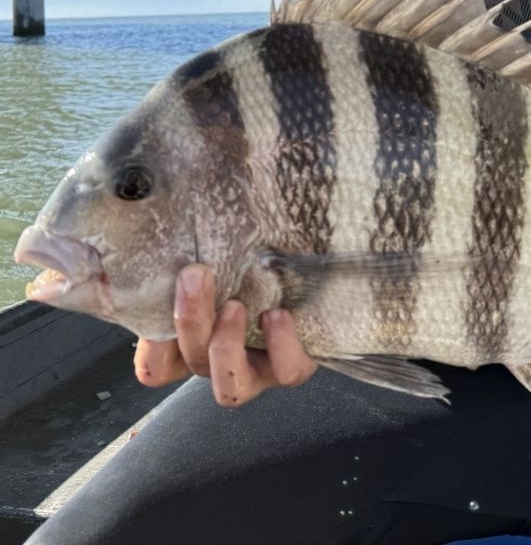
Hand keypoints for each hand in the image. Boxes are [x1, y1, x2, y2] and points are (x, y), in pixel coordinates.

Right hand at [133, 264, 317, 406]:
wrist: (317, 278)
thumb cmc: (257, 262)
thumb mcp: (223, 254)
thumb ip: (193, 246)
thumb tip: (157, 207)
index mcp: (194, 344)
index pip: (155, 369)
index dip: (151, 346)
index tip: (153, 299)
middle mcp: (221, 362)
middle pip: (192, 361)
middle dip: (189, 319)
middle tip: (196, 275)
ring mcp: (258, 371)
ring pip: (228, 387)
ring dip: (223, 346)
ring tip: (235, 306)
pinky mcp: (293, 368)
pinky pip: (285, 373)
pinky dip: (280, 345)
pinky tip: (278, 313)